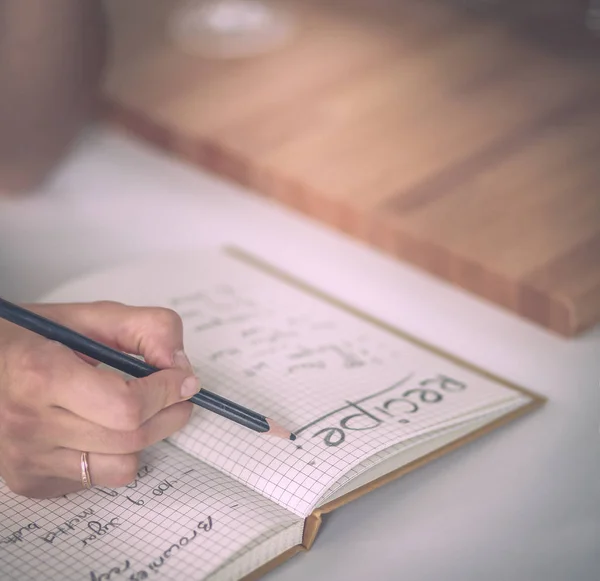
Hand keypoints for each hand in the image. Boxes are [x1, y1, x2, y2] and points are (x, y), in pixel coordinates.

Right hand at [0, 301, 198, 497]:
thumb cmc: (35, 338)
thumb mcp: (91, 317)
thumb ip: (146, 328)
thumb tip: (179, 365)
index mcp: (41, 376)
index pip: (126, 406)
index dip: (166, 392)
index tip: (184, 378)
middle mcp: (28, 425)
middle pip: (130, 438)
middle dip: (169, 413)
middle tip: (177, 393)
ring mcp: (26, 460)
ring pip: (120, 467)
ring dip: (144, 437)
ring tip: (136, 410)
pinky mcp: (30, 482)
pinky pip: (96, 479)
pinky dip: (113, 454)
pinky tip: (100, 428)